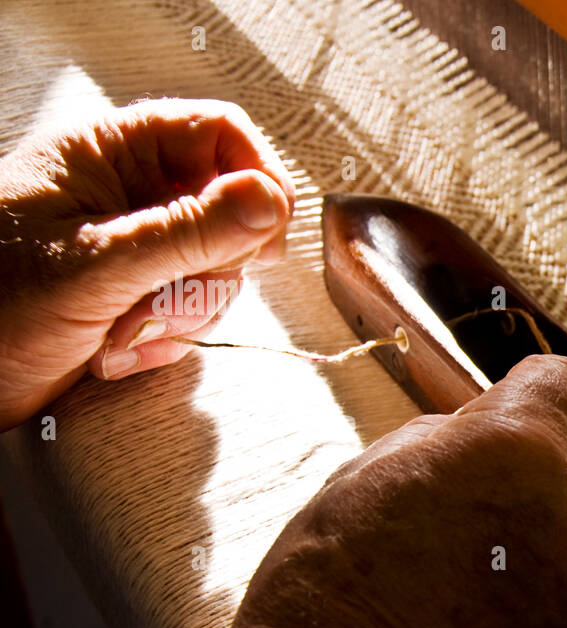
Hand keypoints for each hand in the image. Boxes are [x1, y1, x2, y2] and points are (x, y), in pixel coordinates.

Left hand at [0, 98, 294, 429]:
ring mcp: (137, 246)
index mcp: (110, 154)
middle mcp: (130, 194)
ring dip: (185, 312)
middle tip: (171, 297)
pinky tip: (116, 351)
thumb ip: (186, 232)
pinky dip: (167, 338)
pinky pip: (195, 309)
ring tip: (123, 332)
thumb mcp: (94, 266)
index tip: (264, 238)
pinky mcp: (139, 294)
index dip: (256, 179)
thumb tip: (270, 201)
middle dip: (212, 268)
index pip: (220, 135)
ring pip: (219, 269)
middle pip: (232, 211)